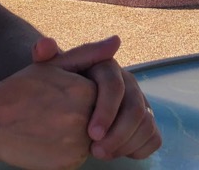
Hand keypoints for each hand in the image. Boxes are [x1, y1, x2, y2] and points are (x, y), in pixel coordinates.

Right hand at [0, 63, 96, 169]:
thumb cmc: (20, 89)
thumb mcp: (52, 65)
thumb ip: (88, 53)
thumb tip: (116, 41)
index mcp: (84, 92)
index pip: (101, 97)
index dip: (79, 96)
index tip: (58, 97)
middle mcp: (85, 120)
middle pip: (96, 119)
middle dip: (78, 116)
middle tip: (49, 111)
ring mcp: (77, 145)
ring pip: (89, 140)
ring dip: (73, 134)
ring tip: (45, 124)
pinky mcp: (68, 164)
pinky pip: (76, 157)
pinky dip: (64, 150)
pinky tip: (44, 139)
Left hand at [32, 36, 162, 160]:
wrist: (63, 104)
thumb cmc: (55, 88)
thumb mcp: (49, 71)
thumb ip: (45, 56)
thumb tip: (47, 43)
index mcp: (107, 66)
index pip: (114, 85)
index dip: (106, 110)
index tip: (92, 133)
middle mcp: (127, 82)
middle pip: (135, 108)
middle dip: (118, 134)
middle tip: (96, 151)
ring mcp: (139, 102)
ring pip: (146, 123)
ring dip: (126, 143)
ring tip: (101, 154)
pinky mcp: (144, 121)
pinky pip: (153, 136)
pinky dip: (139, 148)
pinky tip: (117, 153)